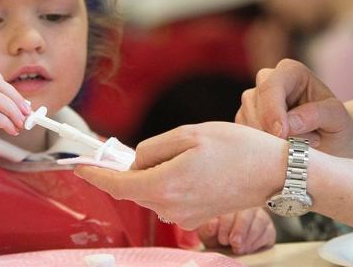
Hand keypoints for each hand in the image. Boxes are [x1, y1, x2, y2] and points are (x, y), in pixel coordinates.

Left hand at [75, 121, 285, 228]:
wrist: (273, 172)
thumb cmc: (237, 149)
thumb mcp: (191, 134)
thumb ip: (155, 147)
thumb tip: (136, 161)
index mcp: (165, 184)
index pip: (118, 184)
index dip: (95, 175)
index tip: (80, 167)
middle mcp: (170, 207)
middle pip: (137, 186)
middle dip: (140, 167)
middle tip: (168, 146)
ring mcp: (184, 216)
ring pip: (155, 191)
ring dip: (161, 173)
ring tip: (195, 155)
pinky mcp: (196, 218)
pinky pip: (172, 197)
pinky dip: (175, 182)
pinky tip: (201, 169)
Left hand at [196, 207, 275, 254]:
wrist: (226, 246)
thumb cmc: (216, 235)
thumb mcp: (208, 232)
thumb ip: (208, 227)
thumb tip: (213, 225)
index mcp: (231, 201)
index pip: (232, 204)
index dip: (227, 222)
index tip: (222, 238)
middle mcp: (248, 206)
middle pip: (249, 211)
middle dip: (241, 228)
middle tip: (234, 242)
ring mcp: (260, 216)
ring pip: (260, 220)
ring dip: (249, 236)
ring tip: (240, 248)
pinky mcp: (269, 229)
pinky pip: (268, 232)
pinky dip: (257, 241)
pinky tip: (248, 248)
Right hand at [237, 58, 352, 153]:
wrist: (331, 141)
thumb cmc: (336, 125)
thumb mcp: (337, 118)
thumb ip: (316, 115)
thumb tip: (288, 124)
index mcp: (291, 71)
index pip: (272, 85)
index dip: (272, 111)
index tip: (282, 134)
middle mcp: (268, 80)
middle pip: (253, 100)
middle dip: (269, 127)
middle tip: (299, 144)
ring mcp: (254, 100)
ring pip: (246, 119)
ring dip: (268, 139)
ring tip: (299, 144)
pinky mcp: (246, 120)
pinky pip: (243, 135)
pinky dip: (261, 146)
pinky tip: (283, 148)